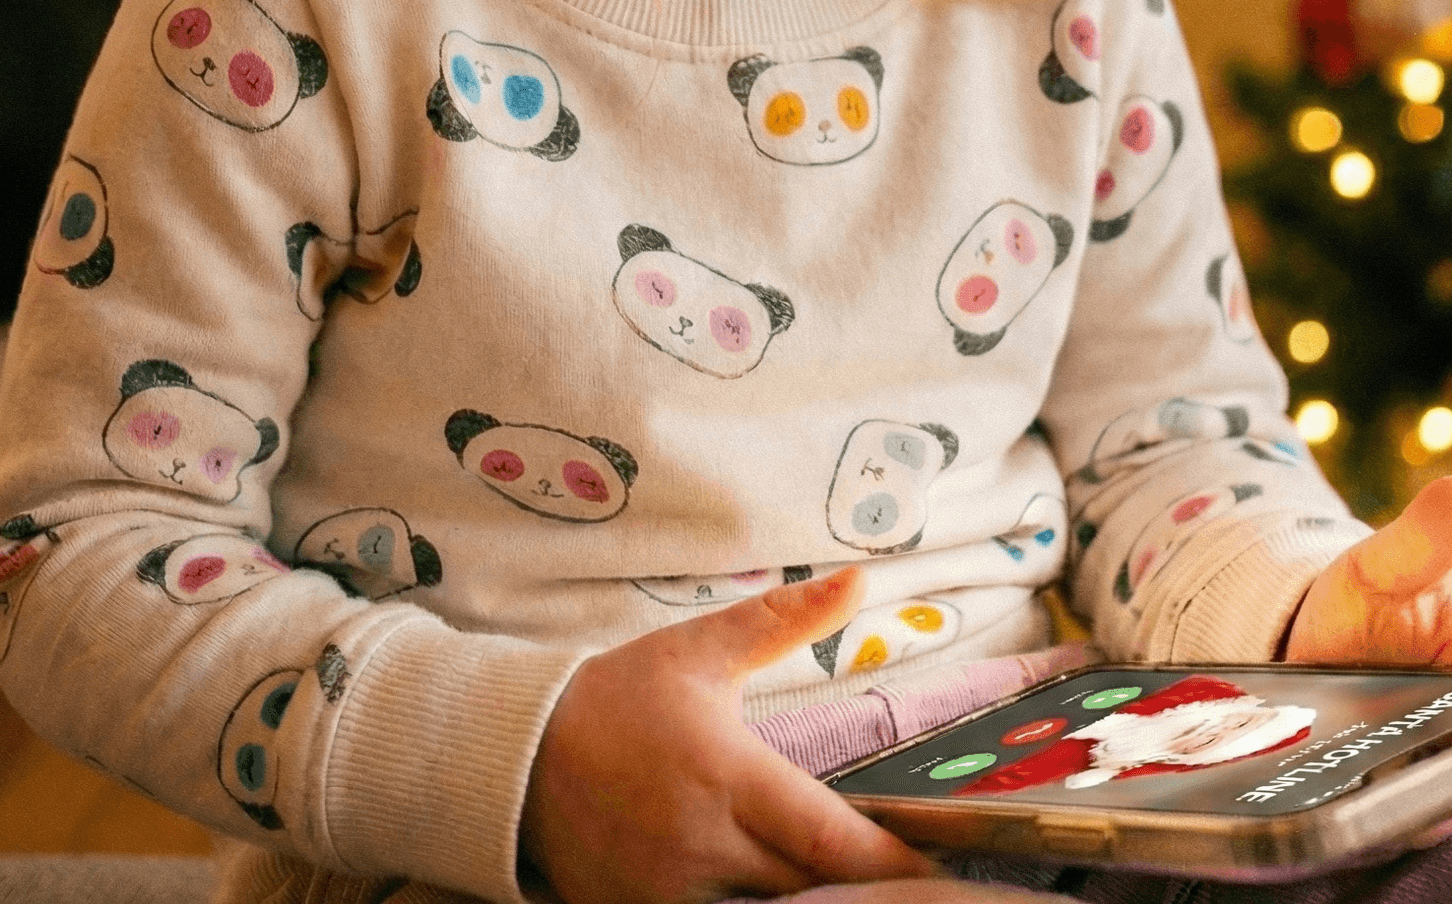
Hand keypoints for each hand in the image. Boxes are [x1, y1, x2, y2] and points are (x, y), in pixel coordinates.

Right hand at [521, 567, 940, 903]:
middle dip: (862, 891)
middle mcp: (703, 847)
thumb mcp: (701, 649)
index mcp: (726, 776)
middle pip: (808, 890)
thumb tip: (858, 579)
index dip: (886, 861)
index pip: (827, 839)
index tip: (934, 864)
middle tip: (919, 883)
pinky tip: (786, 897)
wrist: (517, 755)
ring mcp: (669, 895)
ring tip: (856, 892)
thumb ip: (783, 619)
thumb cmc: (619, 697)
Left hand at [1286, 475, 1451, 822]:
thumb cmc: (1364, 594)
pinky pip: (1391, 823)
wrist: (1303, 631)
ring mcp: (1430, 770)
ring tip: (1365, 774)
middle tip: (1410, 763)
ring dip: (1407, 802)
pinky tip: (1341, 797)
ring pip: (1436, 809)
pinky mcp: (1386, 798)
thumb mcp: (1384, 564)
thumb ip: (1421, 539)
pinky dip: (1370, 815)